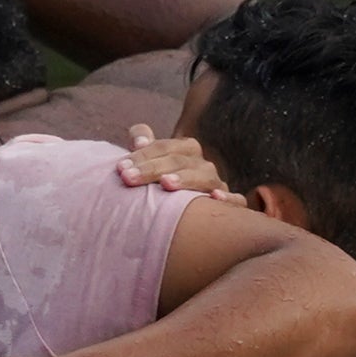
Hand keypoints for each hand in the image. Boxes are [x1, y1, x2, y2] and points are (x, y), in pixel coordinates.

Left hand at [114, 126, 230, 196]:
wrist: (185, 216)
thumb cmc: (161, 186)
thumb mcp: (150, 164)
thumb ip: (143, 146)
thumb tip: (139, 140)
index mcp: (186, 151)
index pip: (164, 147)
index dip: (142, 155)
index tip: (120, 169)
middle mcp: (202, 165)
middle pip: (180, 161)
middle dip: (152, 168)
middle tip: (128, 179)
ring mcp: (216, 185)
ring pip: (204, 177)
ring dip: (186, 179)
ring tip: (166, 184)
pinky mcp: (228, 206)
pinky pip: (236, 201)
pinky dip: (229, 199)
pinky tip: (215, 199)